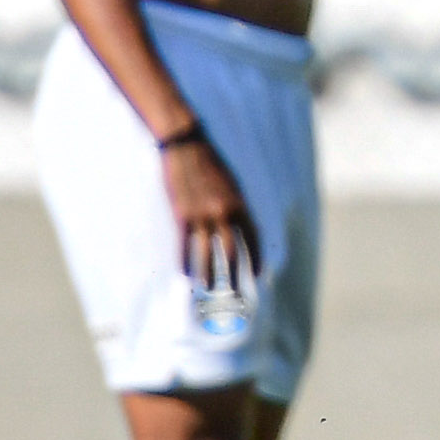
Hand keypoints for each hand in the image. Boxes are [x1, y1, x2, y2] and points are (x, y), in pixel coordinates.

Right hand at [161, 130, 263, 281]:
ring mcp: (202, 215)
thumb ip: (236, 206)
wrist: (186, 145)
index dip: (255, 260)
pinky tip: (186, 274)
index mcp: (239, 204)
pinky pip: (185, 246)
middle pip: (231, 253)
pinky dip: (185, 262)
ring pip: (207, 254)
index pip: (252, 239)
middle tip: (236, 294)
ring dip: (209, 275)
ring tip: (209, 289)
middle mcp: (223, 212)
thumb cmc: (210, 162)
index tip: (257, 276)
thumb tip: (238, 228)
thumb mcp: (232, 183)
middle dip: (234, 276)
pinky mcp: (181, 215)